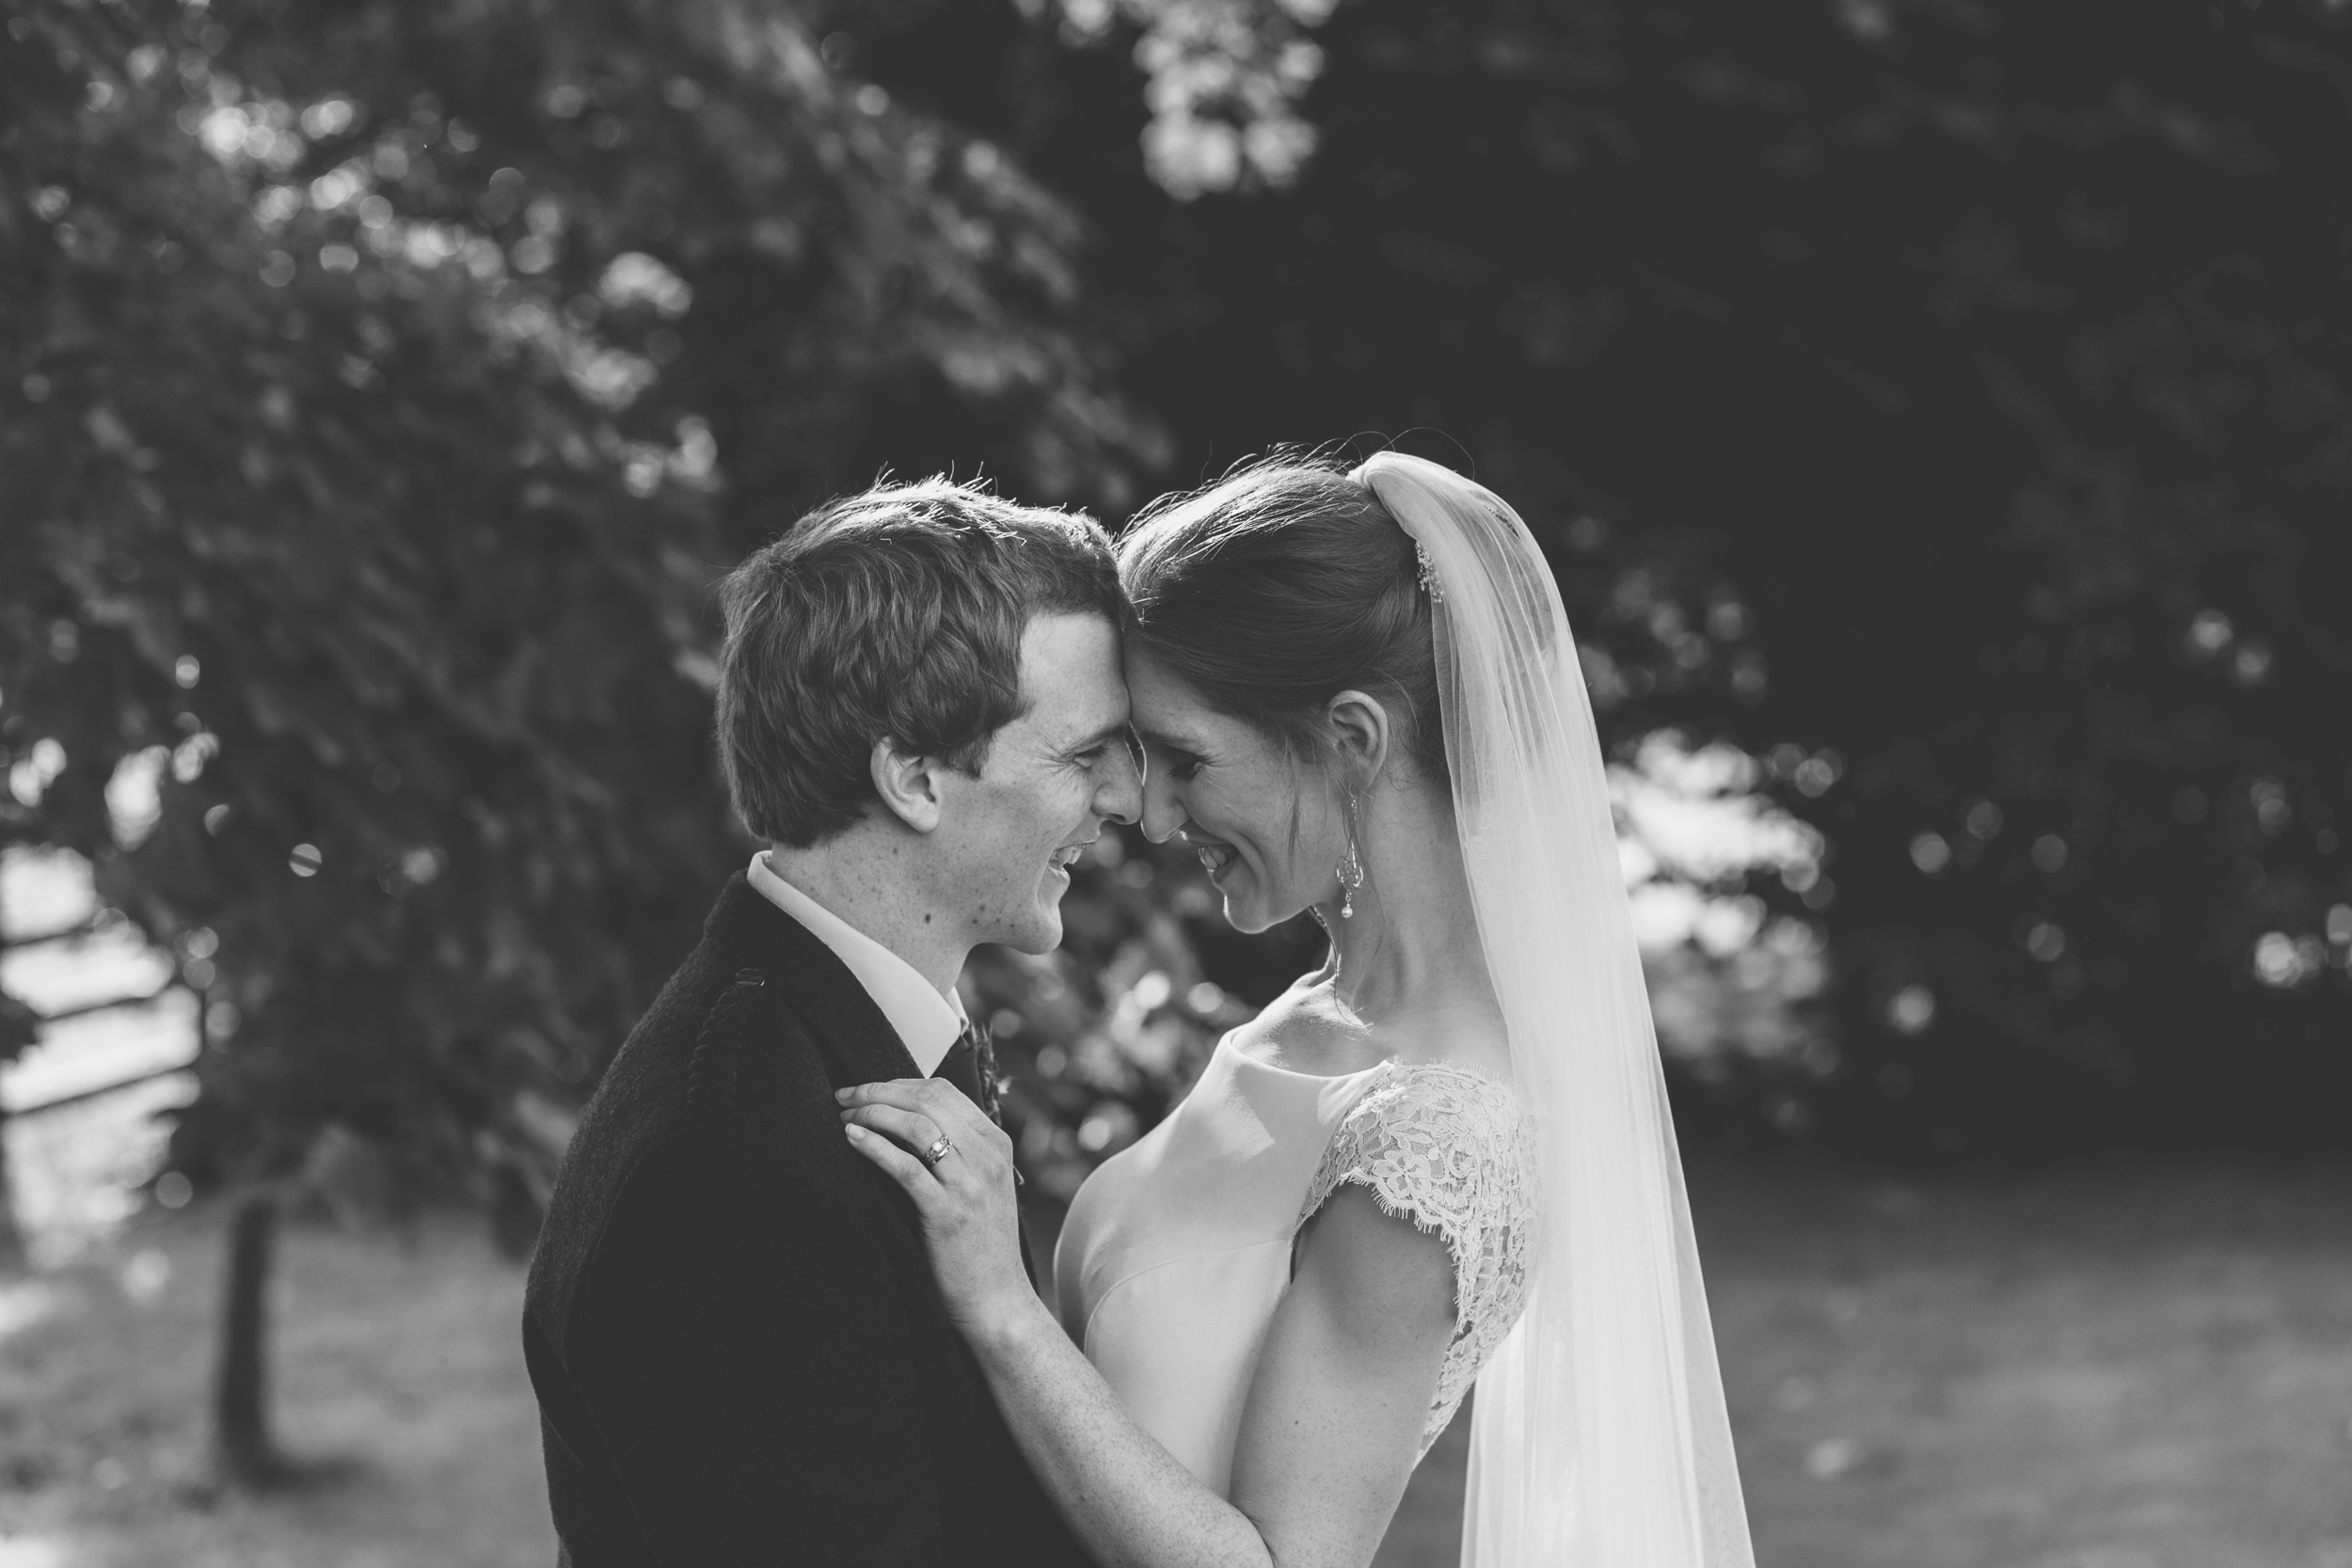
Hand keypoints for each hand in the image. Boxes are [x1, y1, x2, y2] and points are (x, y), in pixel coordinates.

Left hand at [836, 1078, 1037, 1346]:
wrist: (998, 1301)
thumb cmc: (980, 1246)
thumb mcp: (982, 1186)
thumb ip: (960, 1152)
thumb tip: (909, 1121)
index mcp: (996, 1144)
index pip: (943, 1091)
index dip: (897, 1083)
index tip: (866, 1090)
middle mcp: (987, 1156)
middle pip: (927, 1099)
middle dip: (878, 1091)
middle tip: (844, 1097)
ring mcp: (970, 1183)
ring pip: (915, 1125)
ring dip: (872, 1114)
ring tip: (844, 1117)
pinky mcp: (947, 1212)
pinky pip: (905, 1167)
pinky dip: (874, 1146)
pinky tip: (851, 1139)